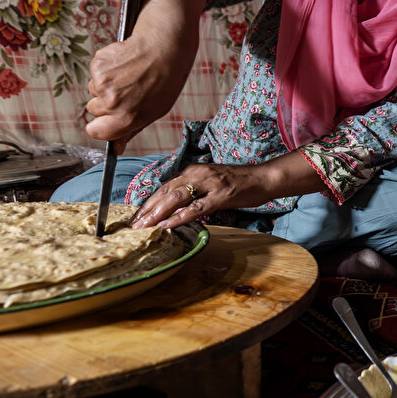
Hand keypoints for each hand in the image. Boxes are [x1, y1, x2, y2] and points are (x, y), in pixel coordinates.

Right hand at [84, 0, 207, 152]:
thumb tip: (116, 149)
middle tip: (127, 89)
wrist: (166, 45)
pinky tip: (124, 62)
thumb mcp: (154, 111)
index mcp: (127, 118)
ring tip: (130, 74)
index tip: (108, 118)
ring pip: (94, 89)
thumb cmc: (165, 79)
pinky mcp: (98, 64)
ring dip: (107, 83)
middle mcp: (112, 102)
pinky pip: (95, 72)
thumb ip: (131, 130)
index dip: (100, 125)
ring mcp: (103, 83)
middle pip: (93, 110)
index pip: (95, 131)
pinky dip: (106, 67)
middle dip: (105, 102)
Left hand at [131, 163, 269, 229]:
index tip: (136, 217)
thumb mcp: (210, 182)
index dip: (148, 202)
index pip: (164, 187)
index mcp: (193, 171)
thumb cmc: (238, 183)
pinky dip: (180, 217)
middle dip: (148, 209)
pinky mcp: (220, 196)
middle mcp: (197, 174)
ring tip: (145, 226)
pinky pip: (196, 208)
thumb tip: (174, 205)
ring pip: (176, 198)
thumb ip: (192, 190)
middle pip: (165, 192)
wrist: (263, 177)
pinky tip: (168, 225)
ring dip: (158, 213)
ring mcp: (209, 184)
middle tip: (134, 225)